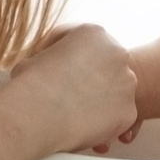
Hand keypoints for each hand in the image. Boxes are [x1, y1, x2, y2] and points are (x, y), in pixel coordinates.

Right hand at [1, 24, 138, 155]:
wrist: (37, 114)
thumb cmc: (31, 84)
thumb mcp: (36, 56)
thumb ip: (54, 58)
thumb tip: (51, 68)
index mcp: (94, 33)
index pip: (87, 43)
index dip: (72, 59)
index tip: (62, 72)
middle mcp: (117, 53)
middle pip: (108, 66)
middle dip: (92, 78)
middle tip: (71, 94)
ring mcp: (127, 83)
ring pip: (116, 92)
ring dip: (100, 100)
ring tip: (75, 113)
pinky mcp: (129, 111)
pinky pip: (117, 117)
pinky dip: (104, 122)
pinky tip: (84, 126)